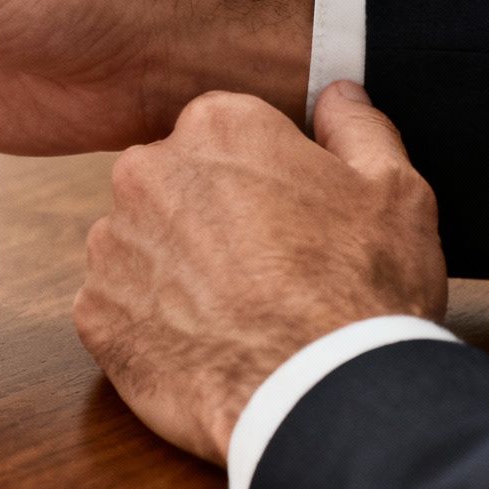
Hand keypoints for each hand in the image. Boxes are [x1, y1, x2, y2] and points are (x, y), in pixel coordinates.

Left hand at [73, 82, 448, 464]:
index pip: (222, 134)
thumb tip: (337, 94)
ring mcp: (111, 244)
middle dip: (207, 218)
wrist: (322, 394)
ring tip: (235, 314)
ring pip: (139, 246)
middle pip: (171, 184)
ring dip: (174, 271)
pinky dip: (150, 326)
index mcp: (215, 127)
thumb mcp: (394, 191)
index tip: (287, 217)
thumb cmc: (363, 288)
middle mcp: (145, 172)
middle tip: (265, 269)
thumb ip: (356, 128)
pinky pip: (118, 308)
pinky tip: (202, 347)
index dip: (258, 177)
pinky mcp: (94, 312)